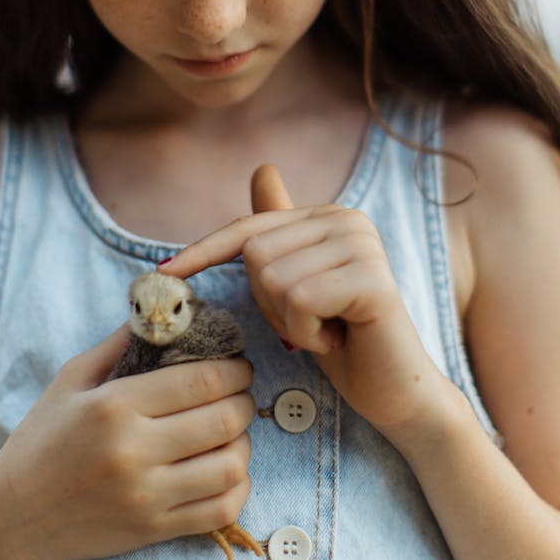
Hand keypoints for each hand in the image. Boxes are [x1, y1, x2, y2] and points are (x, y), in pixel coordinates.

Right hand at [0, 327, 254, 559]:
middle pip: (224, 418)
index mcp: (115, 406)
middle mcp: (134, 451)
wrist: (10, 516)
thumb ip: (122, 342)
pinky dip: (238, 487)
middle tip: (240, 392)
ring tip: (233, 432)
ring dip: (244, 443)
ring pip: (230, 465)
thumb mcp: (73, 379)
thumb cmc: (42, 437)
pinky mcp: (153, 531)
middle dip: (245, 399)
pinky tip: (227, 471)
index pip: (202, 379)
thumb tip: (166, 308)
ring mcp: (146, 496)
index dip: (235, 368)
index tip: (238, 364)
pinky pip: (221, 510)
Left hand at [162, 166, 452, 439]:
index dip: (203, 251)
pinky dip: (306, 334)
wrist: (396, 391)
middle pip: (255, 254)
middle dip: (269, 303)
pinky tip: (337, 339)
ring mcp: (363, 245)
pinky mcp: (371, 278)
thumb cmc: (342, 340)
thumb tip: (263, 168)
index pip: (248, 227)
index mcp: (327, 216)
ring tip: (327, 330)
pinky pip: (299, 301)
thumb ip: (279, 234)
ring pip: (273, 279)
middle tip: (311, 322)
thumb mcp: (298, 284)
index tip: (163, 272)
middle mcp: (348, 219)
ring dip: (289, 322)